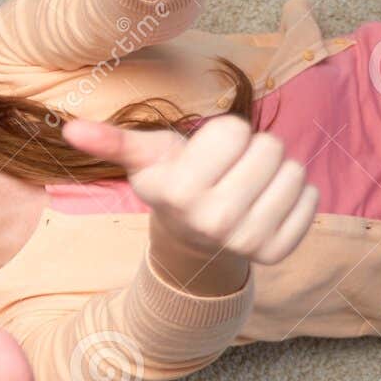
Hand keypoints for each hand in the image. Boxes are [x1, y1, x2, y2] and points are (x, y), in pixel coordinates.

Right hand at [63, 115, 318, 265]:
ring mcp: (246, 240)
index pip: (236, 129)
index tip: (205, 158)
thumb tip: (69, 129)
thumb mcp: (145, 158)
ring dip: (275, 174)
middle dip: (253, 152)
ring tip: (247, 188)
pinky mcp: (277, 251)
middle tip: (229, 173)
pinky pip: (311, 198)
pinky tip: (266, 205)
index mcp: (179, 191)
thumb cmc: (173, 182)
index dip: (224, 137)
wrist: (192, 240)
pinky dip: (295, 197)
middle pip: (270, 148)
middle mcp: (212, 220)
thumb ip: (111, 142)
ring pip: (294, 172)